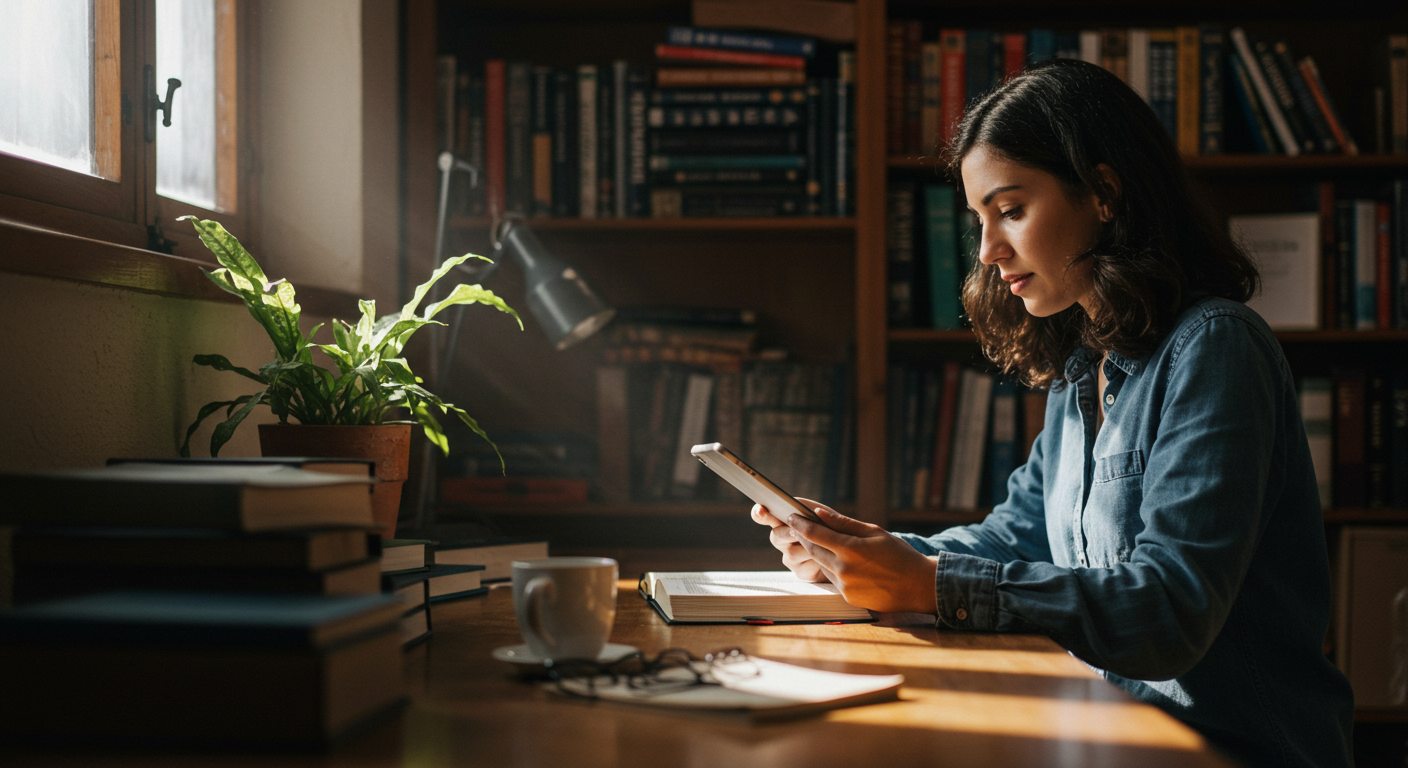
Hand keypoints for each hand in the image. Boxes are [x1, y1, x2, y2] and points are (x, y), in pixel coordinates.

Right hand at [751, 498, 829, 581]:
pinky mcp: (801, 572)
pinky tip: (824, 559)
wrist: (848, 556)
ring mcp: (791, 556)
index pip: (766, 516)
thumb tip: (801, 508)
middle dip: (785, 532)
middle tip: (795, 531)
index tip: (760, 509)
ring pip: (791, 552)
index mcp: (787, 522)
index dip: (759, 513)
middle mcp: (785, 539)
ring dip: (807, 547)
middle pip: (775, 535)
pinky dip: (814, 560)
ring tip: (823, 545)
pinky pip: (802, 566)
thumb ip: (812, 510)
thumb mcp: (828, 516)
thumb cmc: (836, 532)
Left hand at [787, 506, 939, 613]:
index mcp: (851, 549)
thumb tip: (819, 513)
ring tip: (822, 542)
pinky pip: (833, 580)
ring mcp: (845, 586)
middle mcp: (844, 569)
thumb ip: (845, 523)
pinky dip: (833, 569)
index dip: (800, 523)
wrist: (919, 587)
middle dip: (803, 537)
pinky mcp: (848, 598)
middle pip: (813, 550)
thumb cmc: (900, 555)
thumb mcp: (874, 533)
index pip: (815, 533)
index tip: (790, 515)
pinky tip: (844, 563)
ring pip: (822, 565)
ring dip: (819, 554)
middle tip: (797, 526)